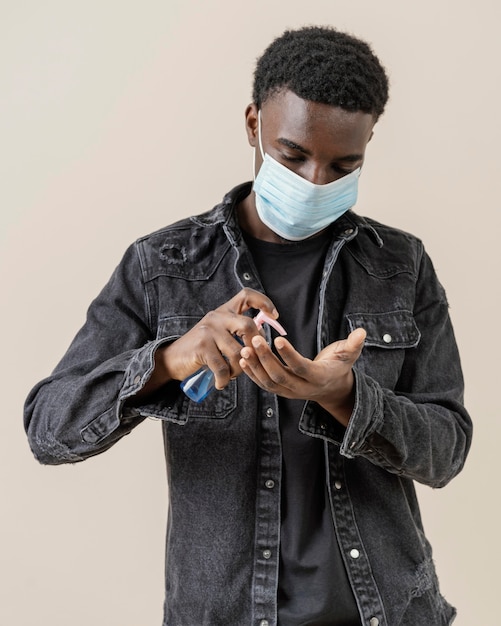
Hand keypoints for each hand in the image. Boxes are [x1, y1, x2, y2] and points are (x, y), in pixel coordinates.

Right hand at [148, 288, 278, 393]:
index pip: (246, 295)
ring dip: (238, 370)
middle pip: (249, 326)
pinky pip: (223, 367)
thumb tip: (262, 342)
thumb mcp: (218, 334)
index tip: (274, 316)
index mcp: (224, 312)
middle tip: (250, 360)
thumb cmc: (201, 349)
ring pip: (238, 352)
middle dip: (255, 347)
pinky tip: (221, 383)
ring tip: (230, 375)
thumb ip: (236, 332)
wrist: (173, 359)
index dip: (264, 302)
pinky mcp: (202, 346)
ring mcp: (209, 330)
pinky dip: (224, 380)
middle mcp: (217, 317)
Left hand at [239, 328, 366, 425]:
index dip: (289, 355)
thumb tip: (362, 332)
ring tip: (243, 349)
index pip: (301, 368)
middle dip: (265, 358)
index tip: (277, 339)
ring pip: (268, 382)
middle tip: (254, 339)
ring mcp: (290, 392)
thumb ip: (353, 344)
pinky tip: (242, 359)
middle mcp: (302, 388)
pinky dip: (252, 373)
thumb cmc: (339, 365)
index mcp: (318, 377)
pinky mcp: (280, 391)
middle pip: (280, 376)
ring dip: (254, 366)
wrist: (332, 388)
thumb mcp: (348, 355)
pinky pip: (263, 384)